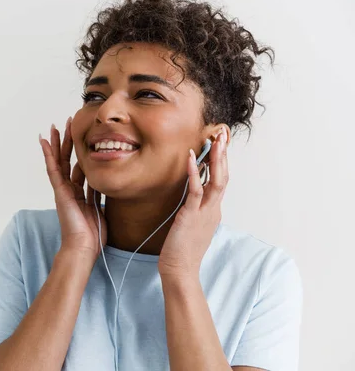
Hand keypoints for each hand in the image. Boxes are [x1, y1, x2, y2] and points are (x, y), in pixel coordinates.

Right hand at [39, 117, 106, 261]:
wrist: (84, 247)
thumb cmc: (93, 234)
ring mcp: (62, 189)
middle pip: (67, 160)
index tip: (83, 139)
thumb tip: (109, 184)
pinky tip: (44, 141)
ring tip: (55, 126)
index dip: (81, 153)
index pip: (79, 168)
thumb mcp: (102, 208)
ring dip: (57, 142)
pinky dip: (48, 154)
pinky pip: (53, 168)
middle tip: (69, 124)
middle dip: (68, 142)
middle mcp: (69, 189)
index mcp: (80, 193)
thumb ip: (101, 194)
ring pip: (59, 160)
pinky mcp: (59, 190)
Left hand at [159, 127, 228, 279]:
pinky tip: (190, 159)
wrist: (179, 269)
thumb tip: (192, 192)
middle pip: (224, 176)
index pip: (220, 180)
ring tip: (215, 140)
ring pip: (217, 181)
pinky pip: (195, 191)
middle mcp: (213, 209)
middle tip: (223, 134)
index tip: (220, 143)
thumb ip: (194, 207)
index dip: (221, 161)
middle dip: (224, 154)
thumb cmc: (181, 248)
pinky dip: (194, 173)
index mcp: (213, 210)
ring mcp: (204, 212)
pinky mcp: (191, 216)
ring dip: (217, 159)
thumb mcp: (192, 223)